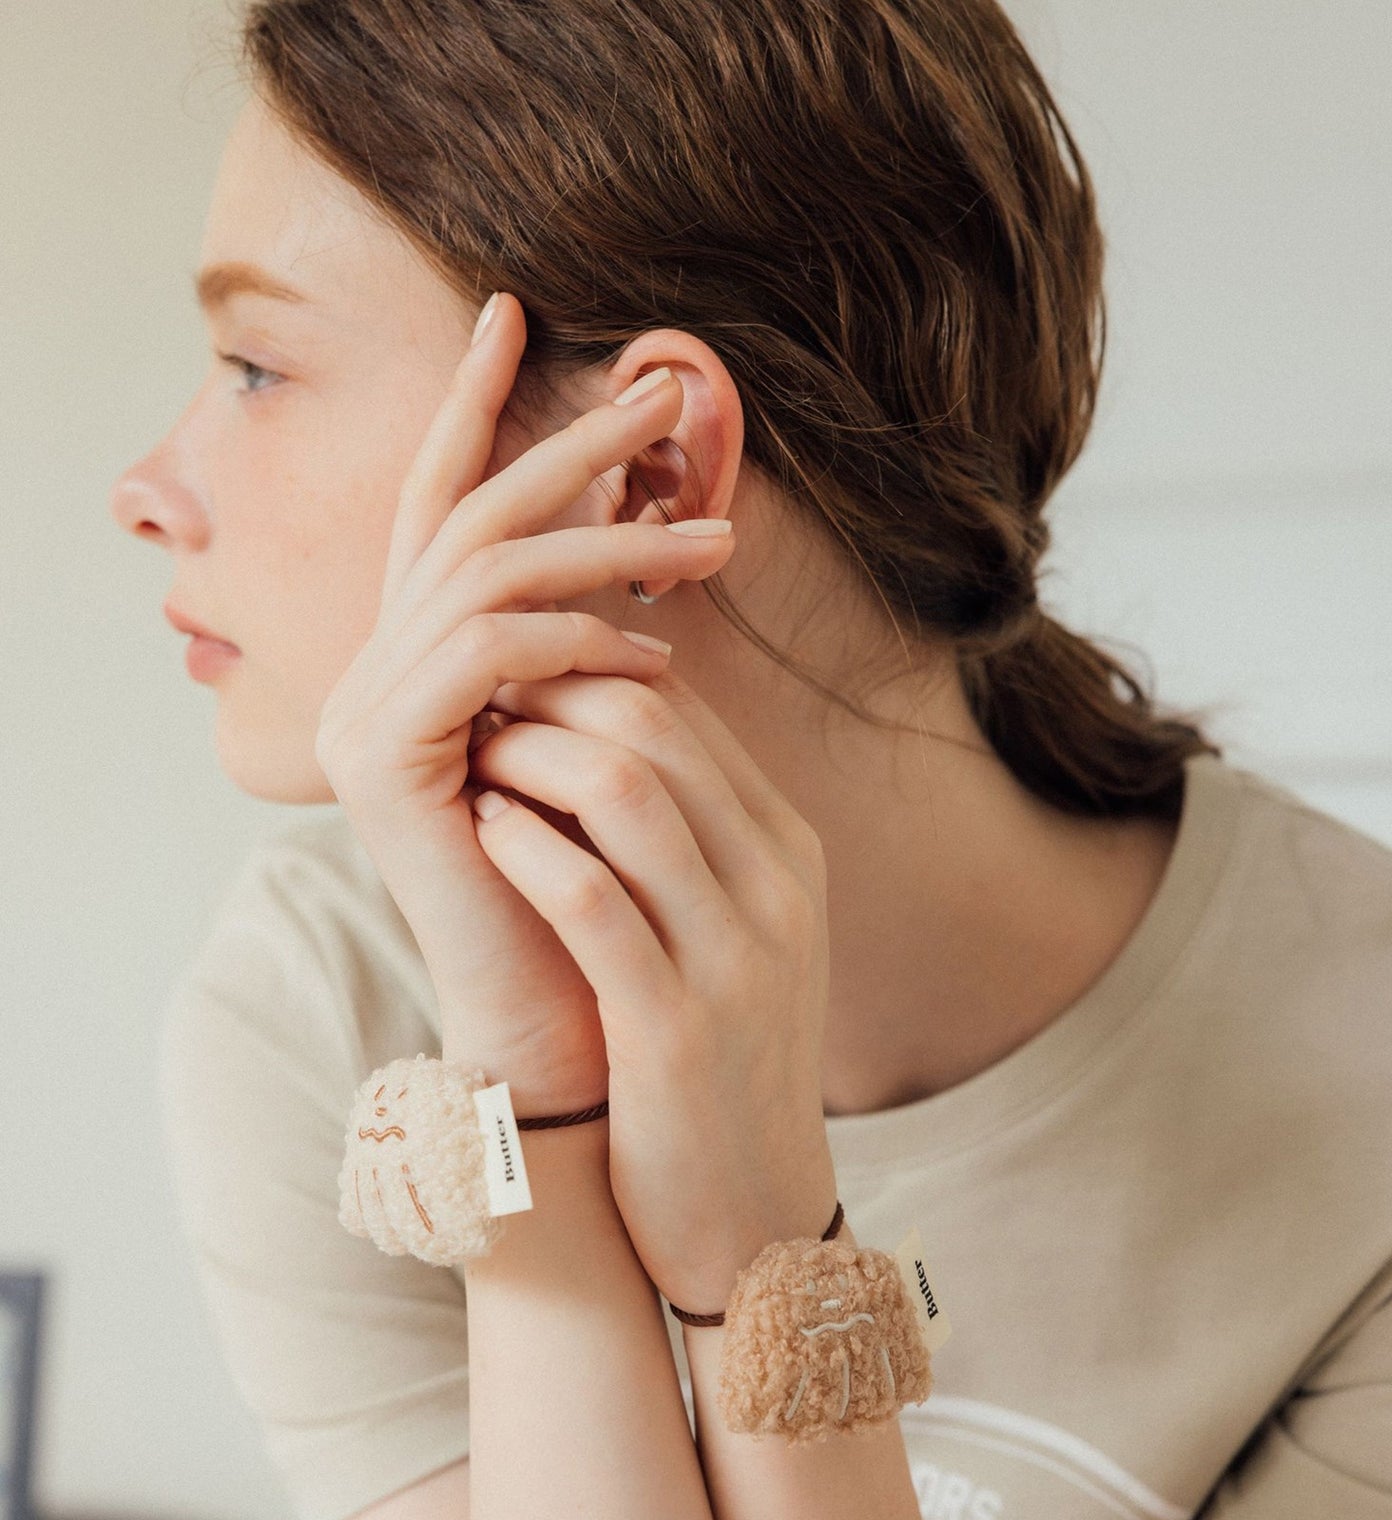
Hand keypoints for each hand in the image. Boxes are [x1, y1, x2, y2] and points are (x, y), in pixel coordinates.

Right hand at [313, 291, 736, 1114]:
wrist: (562, 1027)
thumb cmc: (596, 890)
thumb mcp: (603, 737)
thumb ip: (592, 644)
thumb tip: (646, 541)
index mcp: (420, 661)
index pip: (441, 509)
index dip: (473, 405)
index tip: (518, 308)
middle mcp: (376, 675)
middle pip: (466, 517)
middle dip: (568, 445)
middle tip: (668, 393)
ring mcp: (368, 718)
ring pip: (484, 576)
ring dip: (606, 544)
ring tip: (711, 542)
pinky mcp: (384, 766)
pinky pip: (483, 659)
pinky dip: (572, 641)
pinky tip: (651, 654)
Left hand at [469, 660, 839, 1316]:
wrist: (754, 1222)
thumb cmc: (722, 1070)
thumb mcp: (737, 940)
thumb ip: (691, 845)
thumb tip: (596, 741)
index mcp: (790, 858)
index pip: (685, 712)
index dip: (583, 675)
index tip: (509, 682)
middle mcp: (776, 892)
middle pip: (654, 727)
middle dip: (547, 694)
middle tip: (473, 703)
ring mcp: (735, 959)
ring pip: (623, 791)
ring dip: (525, 755)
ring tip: (467, 758)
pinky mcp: (675, 1030)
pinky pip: (589, 900)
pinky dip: (522, 848)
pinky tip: (479, 832)